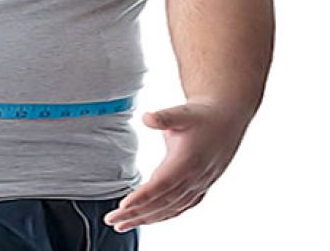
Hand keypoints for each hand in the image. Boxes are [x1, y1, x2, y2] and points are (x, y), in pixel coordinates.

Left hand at [103, 99, 251, 232]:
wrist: (227, 121)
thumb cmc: (201, 116)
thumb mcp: (182, 112)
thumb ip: (164, 117)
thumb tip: (147, 118)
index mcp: (188, 162)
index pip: (161, 185)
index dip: (142, 197)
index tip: (123, 207)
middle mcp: (194, 179)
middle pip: (161, 202)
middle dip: (135, 214)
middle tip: (111, 220)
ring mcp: (198, 186)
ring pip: (170, 209)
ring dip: (146, 219)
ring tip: (122, 225)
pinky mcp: (200, 188)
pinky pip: (180, 208)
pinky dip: (163, 216)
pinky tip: (148, 220)